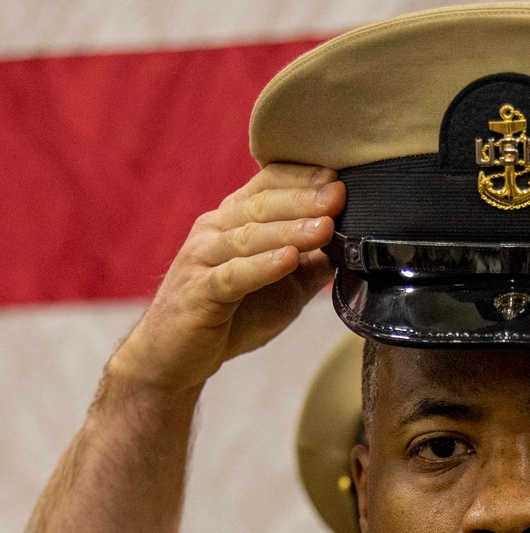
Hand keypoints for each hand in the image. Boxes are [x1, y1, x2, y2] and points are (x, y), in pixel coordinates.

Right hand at [107, 164, 345, 391]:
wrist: (173, 358)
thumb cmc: (229, 318)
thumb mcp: (282, 289)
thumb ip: (312, 266)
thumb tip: (354, 249)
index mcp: (232, 220)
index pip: (267, 184)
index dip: (301, 178)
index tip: (338, 174)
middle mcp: (214, 230)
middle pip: (262, 205)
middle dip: (304, 198)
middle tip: (340, 194)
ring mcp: (203, 258)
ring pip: (249, 236)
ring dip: (291, 230)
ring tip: (326, 226)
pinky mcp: (199, 292)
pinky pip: (233, 275)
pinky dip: (262, 266)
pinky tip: (288, 260)